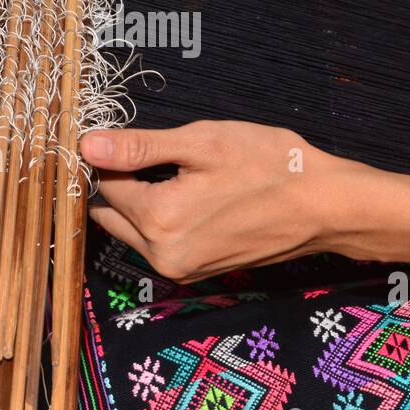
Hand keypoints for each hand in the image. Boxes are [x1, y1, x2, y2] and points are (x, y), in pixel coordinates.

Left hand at [79, 121, 378, 282]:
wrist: (324, 206)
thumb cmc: (269, 165)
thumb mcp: (202, 143)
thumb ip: (139, 147)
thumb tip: (86, 145)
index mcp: (157, 220)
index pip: (106, 183)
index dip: (113, 155)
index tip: (137, 136)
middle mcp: (162, 255)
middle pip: (112, 213)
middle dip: (121, 183)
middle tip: (152, 152)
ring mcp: (181, 269)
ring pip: (133, 231)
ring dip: (141, 203)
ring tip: (178, 172)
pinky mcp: (198, 272)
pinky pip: (160, 244)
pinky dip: (163, 220)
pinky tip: (194, 195)